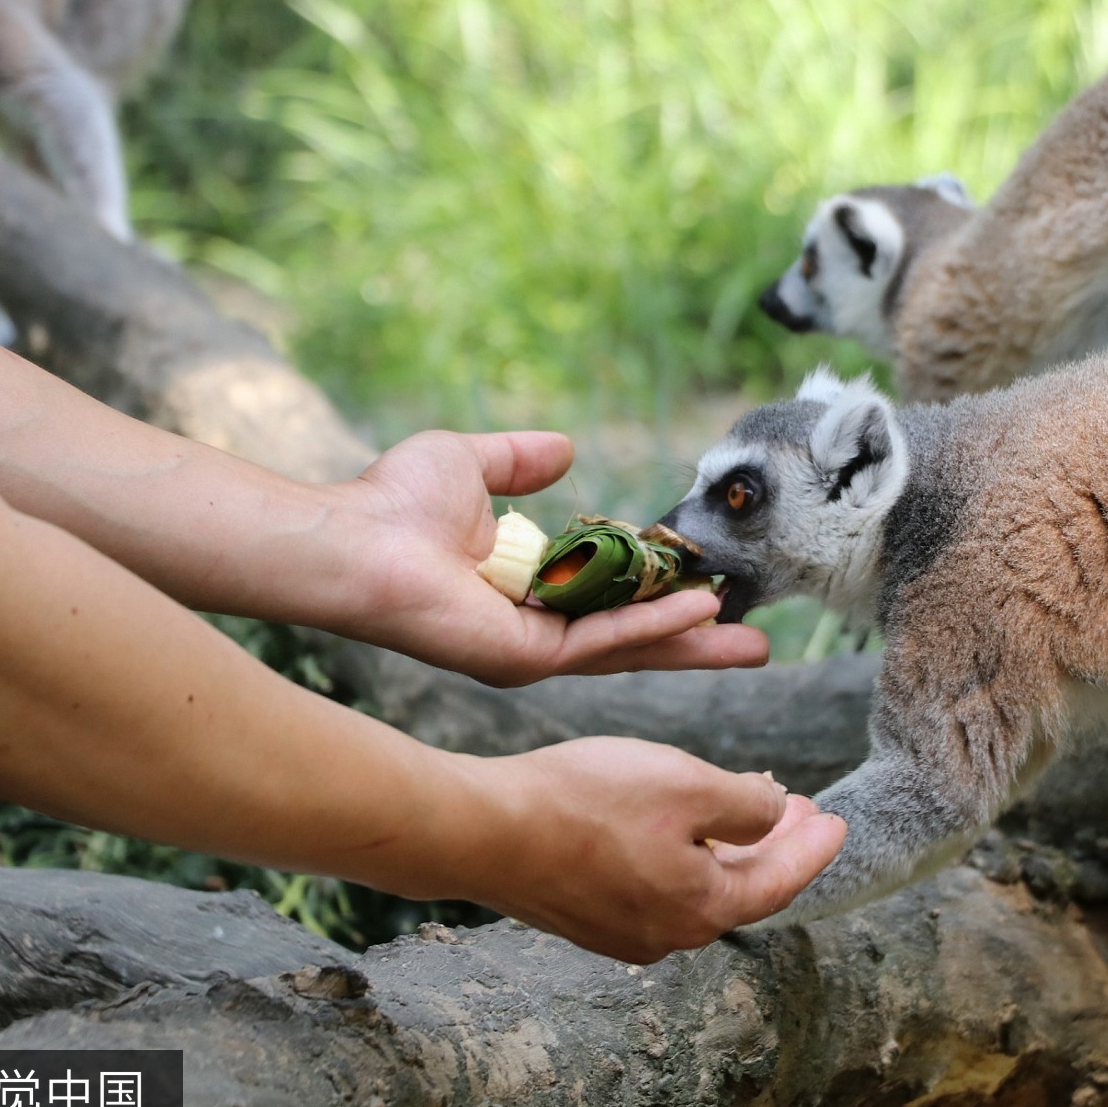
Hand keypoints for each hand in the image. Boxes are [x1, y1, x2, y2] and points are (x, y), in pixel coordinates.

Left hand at [327, 431, 769, 685]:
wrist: (354, 538)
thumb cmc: (393, 504)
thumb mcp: (473, 463)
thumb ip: (519, 459)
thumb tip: (566, 448)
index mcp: (523, 589)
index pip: (608, 598)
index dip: (659, 592)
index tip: (707, 581)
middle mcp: (531, 629)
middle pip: (630, 638)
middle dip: (693, 639)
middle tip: (753, 642)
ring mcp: (530, 651)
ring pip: (627, 648)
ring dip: (687, 640)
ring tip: (748, 640)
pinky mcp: (524, 659)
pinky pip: (601, 644)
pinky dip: (651, 628)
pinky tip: (696, 612)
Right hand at [441, 738, 847, 962]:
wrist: (485, 830)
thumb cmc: (586, 801)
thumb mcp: (687, 783)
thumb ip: (746, 805)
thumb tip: (772, 815)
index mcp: (703, 908)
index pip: (780, 881)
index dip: (814, 846)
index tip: (837, 820)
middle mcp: (667, 935)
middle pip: (742, 889)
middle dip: (775, 845)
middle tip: (799, 808)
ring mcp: (623, 933)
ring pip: (697, 888)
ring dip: (728, 847)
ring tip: (743, 806)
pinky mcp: (587, 916)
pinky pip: (657, 887)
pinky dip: (684, 855)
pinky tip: (676, 825)